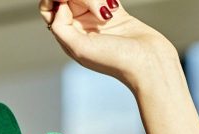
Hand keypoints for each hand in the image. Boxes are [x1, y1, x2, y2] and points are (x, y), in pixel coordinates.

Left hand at [40, 0, 179, 91]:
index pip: (49, 9)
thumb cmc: (116, 61)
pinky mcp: (116, 14)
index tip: (68, 0)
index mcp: (68, 38)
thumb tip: (60, 6)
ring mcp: (98, 21)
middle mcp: (80, 28)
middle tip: (99, 10)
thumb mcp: (79, 48)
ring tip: (110, 12)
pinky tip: (114, 8)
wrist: (149, 63)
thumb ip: (61, 27)